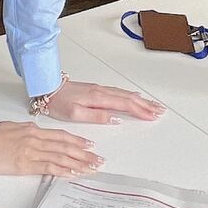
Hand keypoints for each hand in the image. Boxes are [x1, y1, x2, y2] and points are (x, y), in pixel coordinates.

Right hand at [0, 121, 103, 177]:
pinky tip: (74, 173)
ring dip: (79, 163)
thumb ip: (28, 130)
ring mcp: (33, 152)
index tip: (89, 145)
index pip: (61, 135)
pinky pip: (50, 168)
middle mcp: (37, 139)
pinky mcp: (27, 165)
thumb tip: (37, 132)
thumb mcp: (13, 127)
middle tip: (98, 159)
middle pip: (66, 146)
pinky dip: (64, 170)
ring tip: (92, 168)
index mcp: (33, 130)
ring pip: (62, 157)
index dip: (77, 140)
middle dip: (84, 153)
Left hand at [42, 78, 165, 125]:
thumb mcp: (75, 114)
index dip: (140, 111)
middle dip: (146, 105)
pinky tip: (133, 96)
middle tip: (159, 111)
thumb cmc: (58, 102)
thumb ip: (97, 117)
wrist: (47, 88)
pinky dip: (130, 95)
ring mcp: (99, 89)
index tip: (152, 116)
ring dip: (140, 100)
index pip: (125, 105)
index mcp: (98, 98)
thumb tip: (116, 119)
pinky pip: (118, 92)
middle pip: (129, 98)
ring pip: (125, 94)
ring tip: (152, 105)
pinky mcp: (96, 89)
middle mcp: (101, 92)